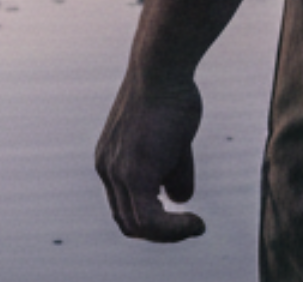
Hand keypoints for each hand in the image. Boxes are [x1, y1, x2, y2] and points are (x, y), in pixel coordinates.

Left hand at [95, 74, 207, 241]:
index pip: (124, 206)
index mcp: (110, 159)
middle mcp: (107, 167)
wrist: (162, 67)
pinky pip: (150, 221)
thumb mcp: (172, 140)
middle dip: (160, 232)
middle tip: (188, 225)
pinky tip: (196, 223)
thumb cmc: (170, 95)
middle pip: (127, 221)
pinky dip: (173, 230)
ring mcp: (117, 171)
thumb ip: (171, 171)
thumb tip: (179, 200)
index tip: (178, 214)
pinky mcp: (134, 173)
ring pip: (139, 225)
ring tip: (195, 225)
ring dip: (169, 234)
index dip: (151, 219)